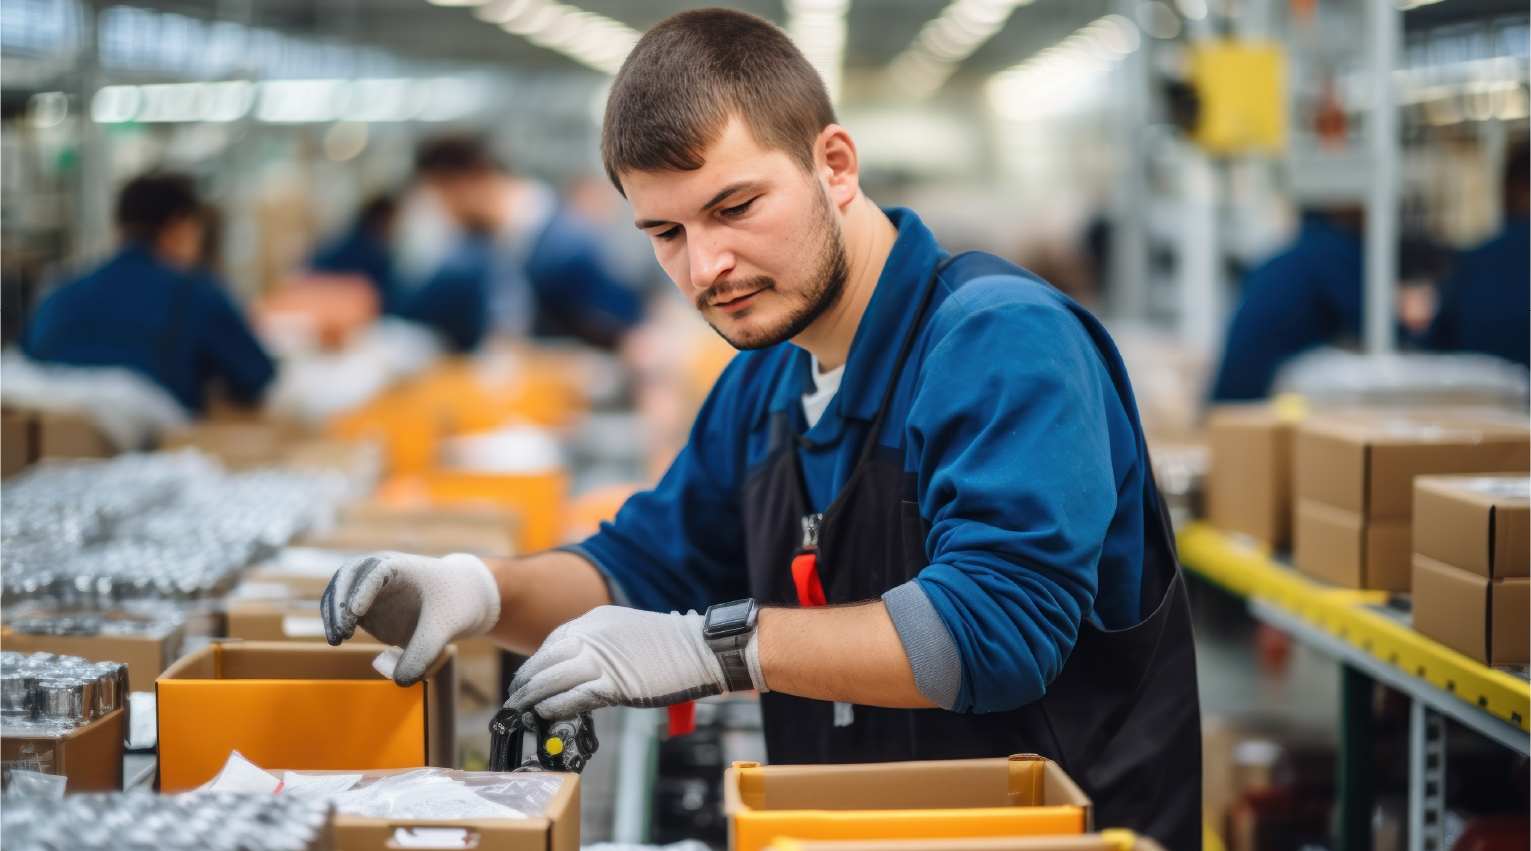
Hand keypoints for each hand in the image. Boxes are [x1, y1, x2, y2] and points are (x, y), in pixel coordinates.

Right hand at [320, 551, 499, 685]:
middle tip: (342, 632)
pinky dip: (338, 621)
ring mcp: (372, 589)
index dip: (363, 589)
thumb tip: (398, 680)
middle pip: (349, 575)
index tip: (356, 612)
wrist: (465, 599)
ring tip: (338, 639)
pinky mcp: (368, 606)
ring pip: (340, 591)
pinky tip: (340, 638)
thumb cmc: (456, 605)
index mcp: (403, 567)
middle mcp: (382, 572)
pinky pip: (345, 609)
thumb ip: (424, 654)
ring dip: (333, 612)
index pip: (376, 570)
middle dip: (340, 601)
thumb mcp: (445, 630)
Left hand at [506, 606, 762, 718]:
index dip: (537, 664)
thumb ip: (600, 647)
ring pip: (554, 678)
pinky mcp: (614, 683)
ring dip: (533, 697)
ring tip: (522, 712)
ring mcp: (602, 658)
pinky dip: (556, 706)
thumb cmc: (671, 646)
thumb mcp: (626, 634)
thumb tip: (577, 671)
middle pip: (547, 659)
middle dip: (526, 682)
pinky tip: (547, 714)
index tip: (528, 680)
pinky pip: (574, 696)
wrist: (700, 649)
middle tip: (515, 699)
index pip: (553, 642)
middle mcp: (593, 634)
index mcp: (596, 619)